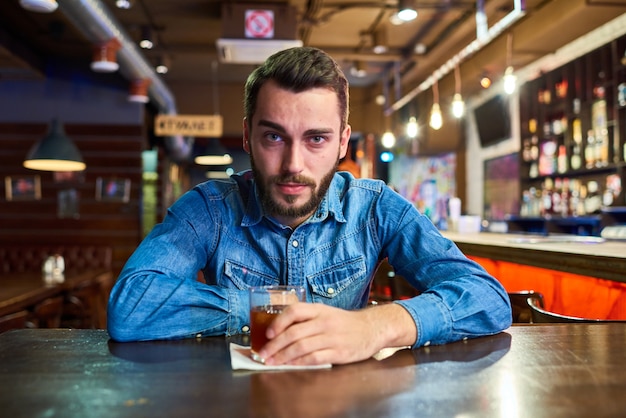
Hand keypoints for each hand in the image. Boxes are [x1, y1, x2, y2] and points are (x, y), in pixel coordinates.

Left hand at [258, 302, 416, 365]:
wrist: (372, 328)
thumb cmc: (344, 322)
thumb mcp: (326, 312)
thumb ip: (306, 319)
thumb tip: (278, 330)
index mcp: (320, 310)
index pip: (295, 311)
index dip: (279, 321)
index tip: (268, 333)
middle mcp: (325, 322)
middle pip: (294, 333)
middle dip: (275, 345)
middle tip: (263, 354)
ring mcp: (332, 338)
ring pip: (302, 347)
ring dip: (284, 356)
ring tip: (272, 362)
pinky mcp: (338, 352)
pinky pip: (314, 358)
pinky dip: (300, 363)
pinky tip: (291, 365)